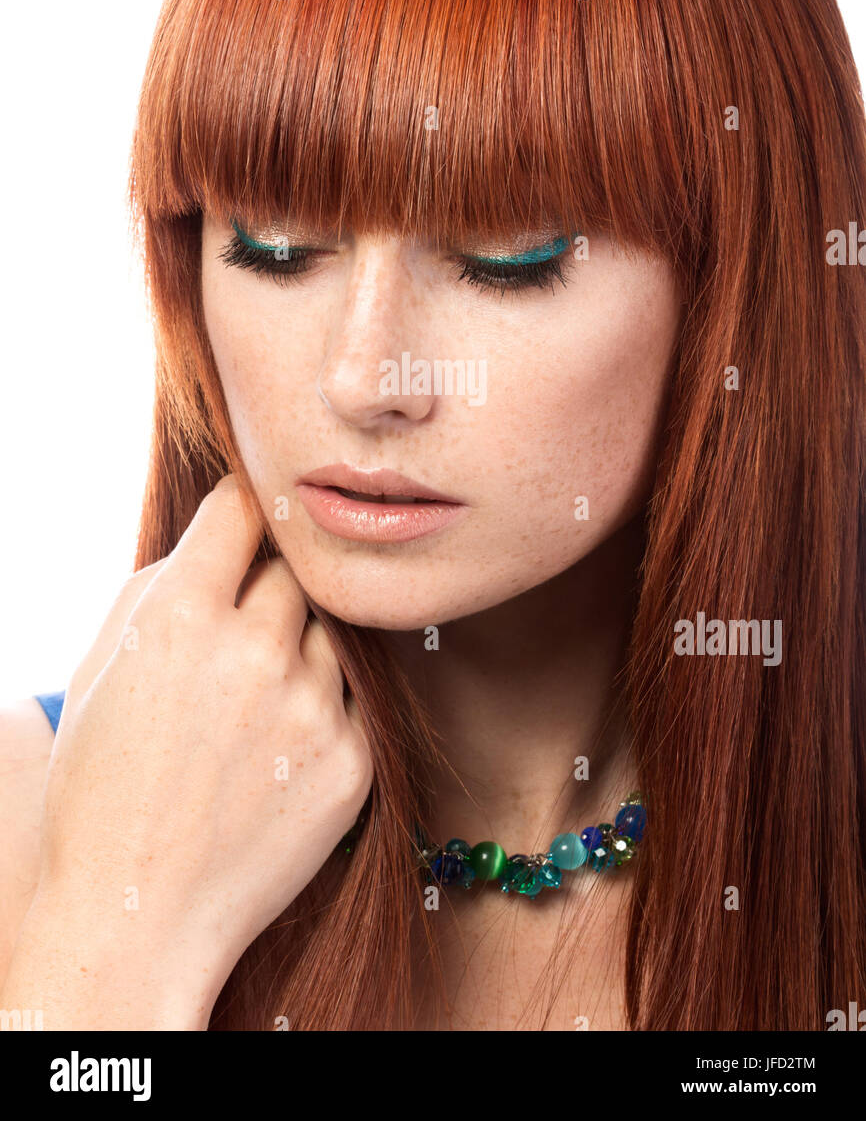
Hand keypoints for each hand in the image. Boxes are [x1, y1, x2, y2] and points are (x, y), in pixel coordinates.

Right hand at [27, 473, 372, 1015]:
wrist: (138, 914)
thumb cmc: (101, 788)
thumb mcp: (100, 667)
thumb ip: (163, 587)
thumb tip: (220, 537)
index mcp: (179, 616)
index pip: (242, 510)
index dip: (243, 508)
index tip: (248, 516)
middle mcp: (253, 651)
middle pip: (294, 566)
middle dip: (271, 579)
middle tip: (245, 618)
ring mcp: (310, 707)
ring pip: (331, 627)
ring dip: (301, 642)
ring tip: (255, 694)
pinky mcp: (352, 759)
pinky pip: (352, 696)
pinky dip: (322, 703)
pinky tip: (277, 742)